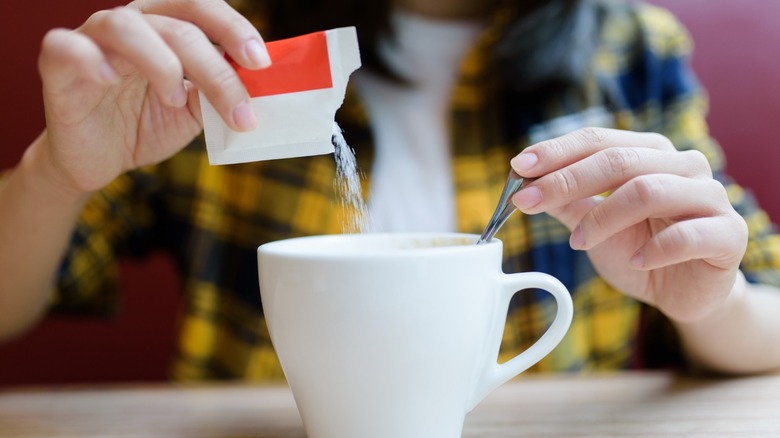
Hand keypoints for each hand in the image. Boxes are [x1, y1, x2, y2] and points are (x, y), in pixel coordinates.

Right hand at [35, 0, 269, 194]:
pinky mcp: (57, 65)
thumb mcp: (194, 112)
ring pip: (126, 26)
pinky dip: (88, 59)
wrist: (100, 159)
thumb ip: (217, 94)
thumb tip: (256, 89)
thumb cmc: (146, 123)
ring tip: (174, 99)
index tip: (260, 62)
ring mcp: (92, 40)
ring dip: (162, 64)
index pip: (201, 9)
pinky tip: (107, 79)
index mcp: (166, 26)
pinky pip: (65, 46)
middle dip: (214, 68)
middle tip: (239, 108)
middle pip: (176, 24)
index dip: (233, 28)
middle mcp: (131, 24)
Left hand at [510, 128, 747, 322]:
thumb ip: (565, 203)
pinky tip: (634, 260)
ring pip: (647, 190)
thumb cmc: (639, 250)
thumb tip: (524, 184)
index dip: (555, 152)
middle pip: (618, 161)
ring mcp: (710, 196)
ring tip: (579, 242)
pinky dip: (652, 249)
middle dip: (566, 180)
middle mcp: (683, 165)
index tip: (518, 167)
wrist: (684, 292)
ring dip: (602, 218)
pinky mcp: (728, 234)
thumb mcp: (593, 226)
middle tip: (527, 202)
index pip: (598, 140)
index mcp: (650, 152)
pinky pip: (685, 235)